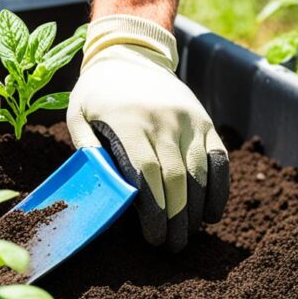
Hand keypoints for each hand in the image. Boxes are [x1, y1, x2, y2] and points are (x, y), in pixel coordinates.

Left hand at [67, 15, 229, 250]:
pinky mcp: (204, 122)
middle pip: (177, 181)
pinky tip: (211, 214)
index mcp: (130, 123)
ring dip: (196, 210)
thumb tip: (101, 189)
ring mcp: (189, 121)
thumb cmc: (97, 93)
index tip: (153, 237)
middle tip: (170, 245)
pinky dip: (219, 190)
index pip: (147, 177)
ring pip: (200, 174)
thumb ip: (87, 150)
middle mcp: (164, 121)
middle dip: (176, 219)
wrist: (131, 53)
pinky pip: (218, 160)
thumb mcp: (78, 115)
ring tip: (186, 234)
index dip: (154, 212)